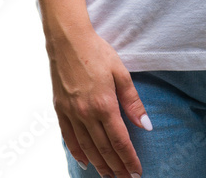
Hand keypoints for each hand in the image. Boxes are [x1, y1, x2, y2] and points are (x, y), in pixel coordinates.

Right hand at [48, 25, 150, 177]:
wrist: (68, 40)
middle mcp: (86, 113)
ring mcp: (71, 113)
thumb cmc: (97, 52)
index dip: (129, 159)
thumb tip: (145, 125)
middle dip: (117, 166)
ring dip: (99, 164)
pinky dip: (78, 153)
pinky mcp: (60, 110)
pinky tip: (85, 162)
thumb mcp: (121, 72)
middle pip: (104, 148)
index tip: (136, 172)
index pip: (120, 140)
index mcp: (104, 104)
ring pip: (87, 147)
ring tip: (109, 175)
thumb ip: (133, 101)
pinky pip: (69, 138)